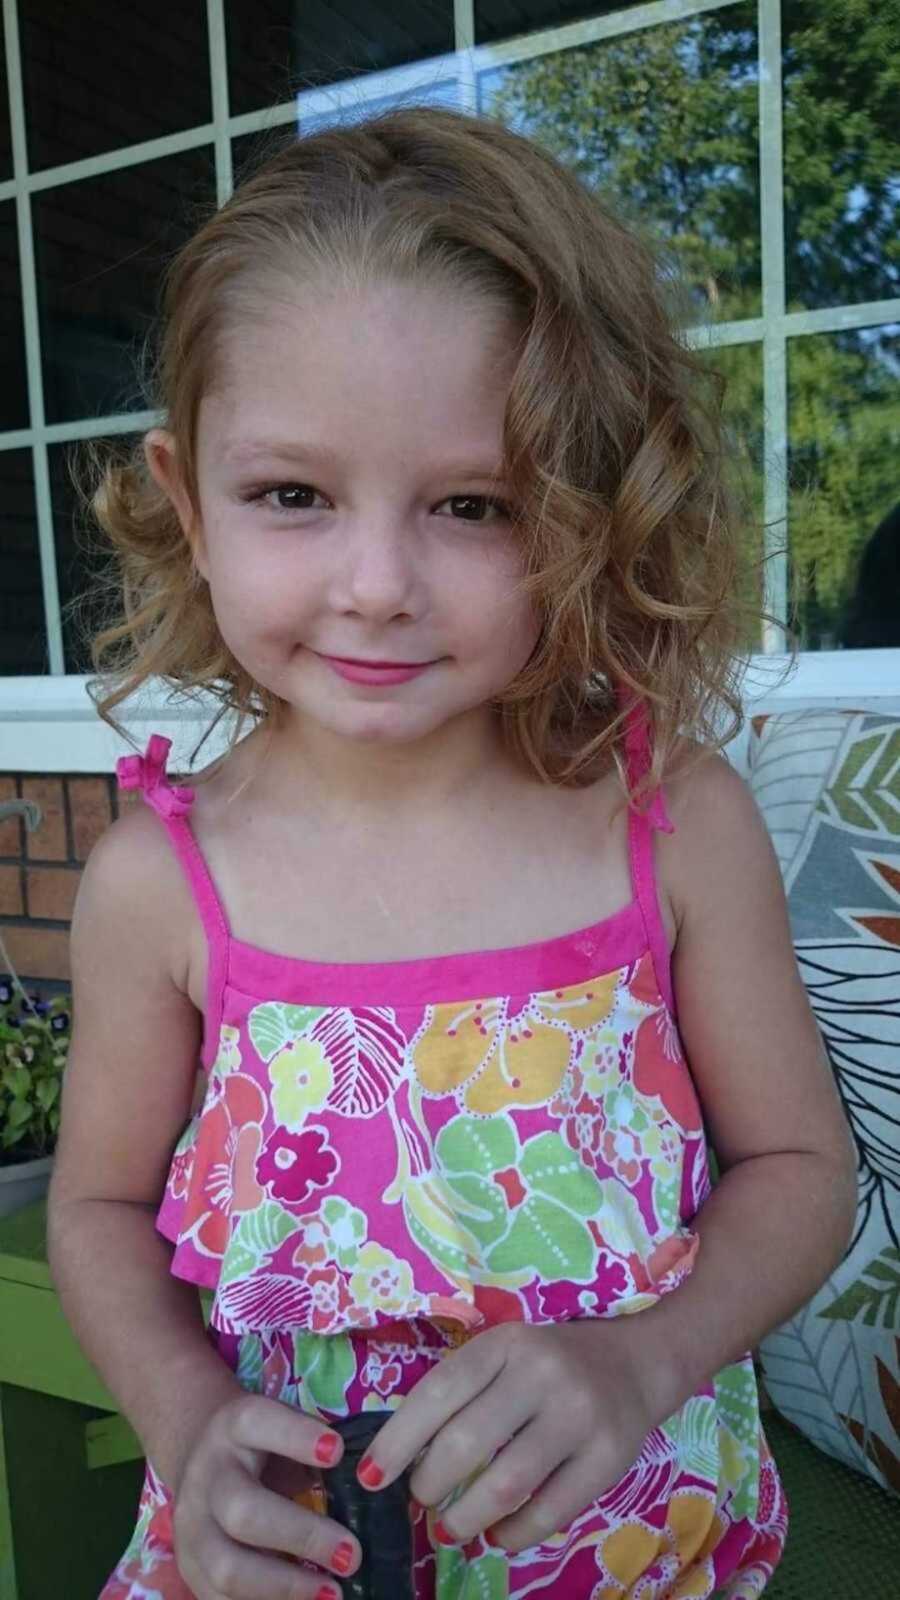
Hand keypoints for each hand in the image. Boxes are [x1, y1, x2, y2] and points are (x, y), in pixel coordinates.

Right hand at [172, 1392, 360, 1598]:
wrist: (200, 1457)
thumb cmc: (262, 1446)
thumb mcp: (282, 1429)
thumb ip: (319, 1451)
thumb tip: (376, 1482)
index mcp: (233, 1427)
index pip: (257, 1422)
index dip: (296, 1436)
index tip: (338, 1452)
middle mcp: (206, 1476)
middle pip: (243, 1510)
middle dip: (301, 1536)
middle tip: (351, 1555)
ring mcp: (191, 1528)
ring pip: (228, 1568)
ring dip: (285, 1587)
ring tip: (333, 1593)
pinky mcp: (189, 1570)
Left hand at [357, 1319, 657, 1552]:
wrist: (638, 1360)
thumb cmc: (552, 1361)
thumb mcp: (506, 1355)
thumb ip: (462, 1392)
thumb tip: (400, 1458)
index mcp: (506, 1343)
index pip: (438, 1392)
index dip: (397, 1440)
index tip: (371, 1477)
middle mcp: (542, 1372)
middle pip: (466, 1442)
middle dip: (429, 1484)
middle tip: (421, 1501)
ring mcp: (579, 1414)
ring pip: (506, 1483)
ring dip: (466, 1517)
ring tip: (451, 1528)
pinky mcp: (609, 1457)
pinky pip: (551, 1511)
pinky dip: (514, 1534)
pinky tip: (498, 1535)